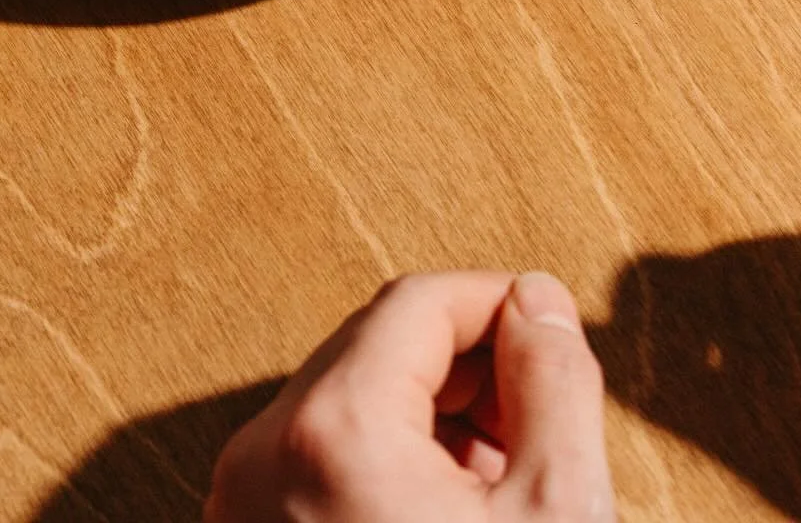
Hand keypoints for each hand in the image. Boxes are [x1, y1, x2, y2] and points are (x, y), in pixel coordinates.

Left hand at [204, 272, 614, 522]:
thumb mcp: (555, 518)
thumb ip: (554, 388)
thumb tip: (538, 302)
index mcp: (332, 432)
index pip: (421, 300)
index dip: (502, 304)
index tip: (558, 341)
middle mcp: (263, 456)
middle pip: (380, 348)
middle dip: (470, 371)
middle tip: (538, 431)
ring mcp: (242, 503)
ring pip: (350, 405)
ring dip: (432, 422)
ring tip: (499, 491)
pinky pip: (318, 463)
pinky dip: (386, 467)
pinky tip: (446, 514)